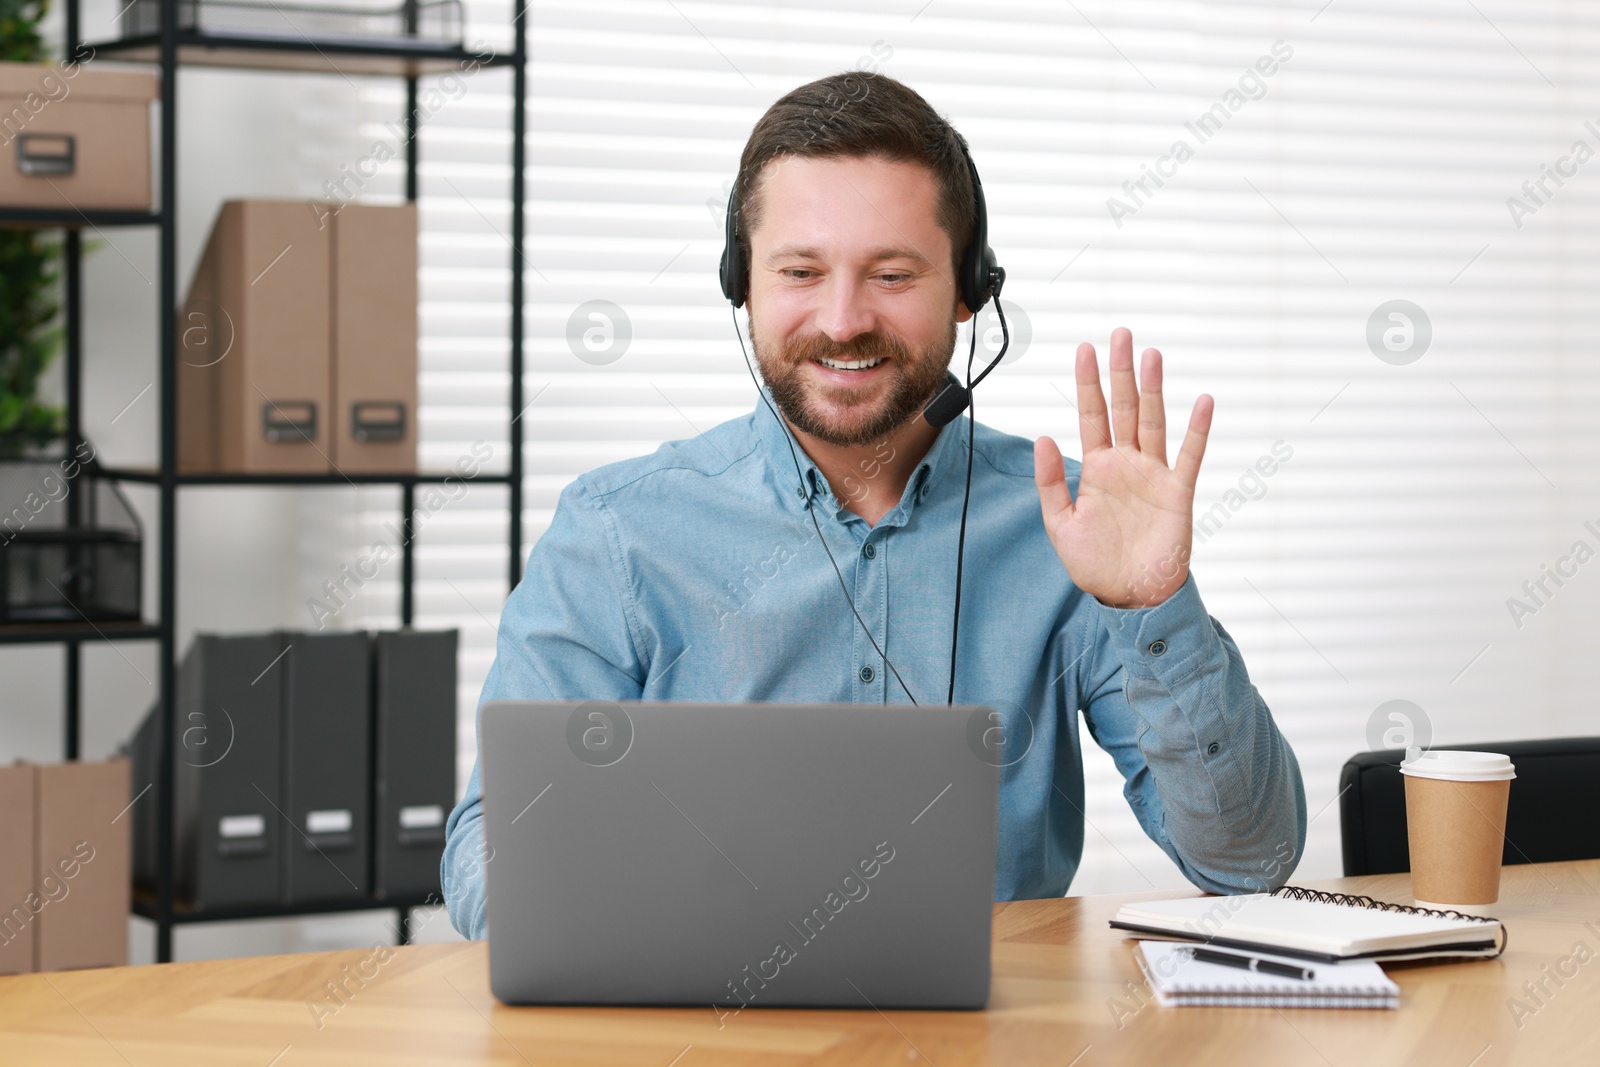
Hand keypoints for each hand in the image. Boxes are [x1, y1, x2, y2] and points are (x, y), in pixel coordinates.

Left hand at [1033, 328, 1212, 608]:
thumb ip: (1050, 481)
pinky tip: (1203, 401)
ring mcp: (1153, 475)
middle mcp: (1127, 464)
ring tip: (1151, 355)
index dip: (1088, 383)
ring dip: (1154, 389)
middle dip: (1121, 372)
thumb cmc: (1095, 563)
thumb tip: (1042, 436)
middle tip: (1121, 335)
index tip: (1084, 349)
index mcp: (1097, 468)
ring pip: (1154, 422)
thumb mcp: (1059, 524)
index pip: (1092, 415)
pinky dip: (1197, 429)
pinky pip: (1190, 456)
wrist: (1129, 596)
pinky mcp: (1177, 493)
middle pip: (1125, 408)